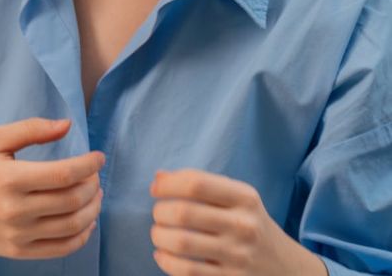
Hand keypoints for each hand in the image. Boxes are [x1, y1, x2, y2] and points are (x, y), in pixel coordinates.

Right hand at [0, 118, 104, 275]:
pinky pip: (62, 248)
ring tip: (94, 194)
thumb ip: (31, 129)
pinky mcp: (19, 252)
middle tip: (94, 175)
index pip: (63, 174)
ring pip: (73, 225)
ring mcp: (17, 235)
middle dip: (93, 185)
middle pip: (72, 200)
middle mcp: (14, 210)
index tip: (98, 157)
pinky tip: (85, 219)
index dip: (88, 165)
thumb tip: (67, 125)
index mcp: (8, 179)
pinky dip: (83, 235)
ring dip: (93, 208)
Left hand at [150, 169, 326, 275]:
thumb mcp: (237, 199)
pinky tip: (163, 254)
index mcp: (245, 198)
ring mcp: (238, 255)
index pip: (196, 183)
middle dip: (159, 212)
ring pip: (180, 243)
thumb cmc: (250, 225)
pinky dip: (165, 261)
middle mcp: (244, 225)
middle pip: (183, 213)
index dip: (167, 185)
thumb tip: (159, 177)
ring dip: (159, 236)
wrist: (287, 268)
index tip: (155, 189)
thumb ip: (201, 185)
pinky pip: (185, 270)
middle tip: (159, 214)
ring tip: (159, 234)